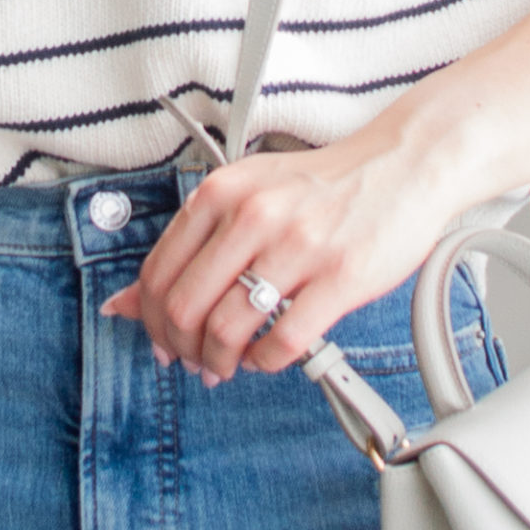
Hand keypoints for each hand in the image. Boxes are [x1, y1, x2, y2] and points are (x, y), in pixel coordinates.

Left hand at [99, 118, 443, 383]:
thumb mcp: (248, 194)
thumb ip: (192, 243)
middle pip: (184, 307)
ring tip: (227, 365)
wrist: (403, 165)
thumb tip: (126, 301)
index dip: (150, 321)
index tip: (162, 339)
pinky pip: (283, 340)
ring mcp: (298, 247)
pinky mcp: (341, 277)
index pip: (158, 273)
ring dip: (218, 361)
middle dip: (181, 348)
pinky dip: (264, 361)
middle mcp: (254, 216)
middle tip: (193, 361)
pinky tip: (266, 356)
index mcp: (222, 193)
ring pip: (227, 328)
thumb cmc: (324, 185)